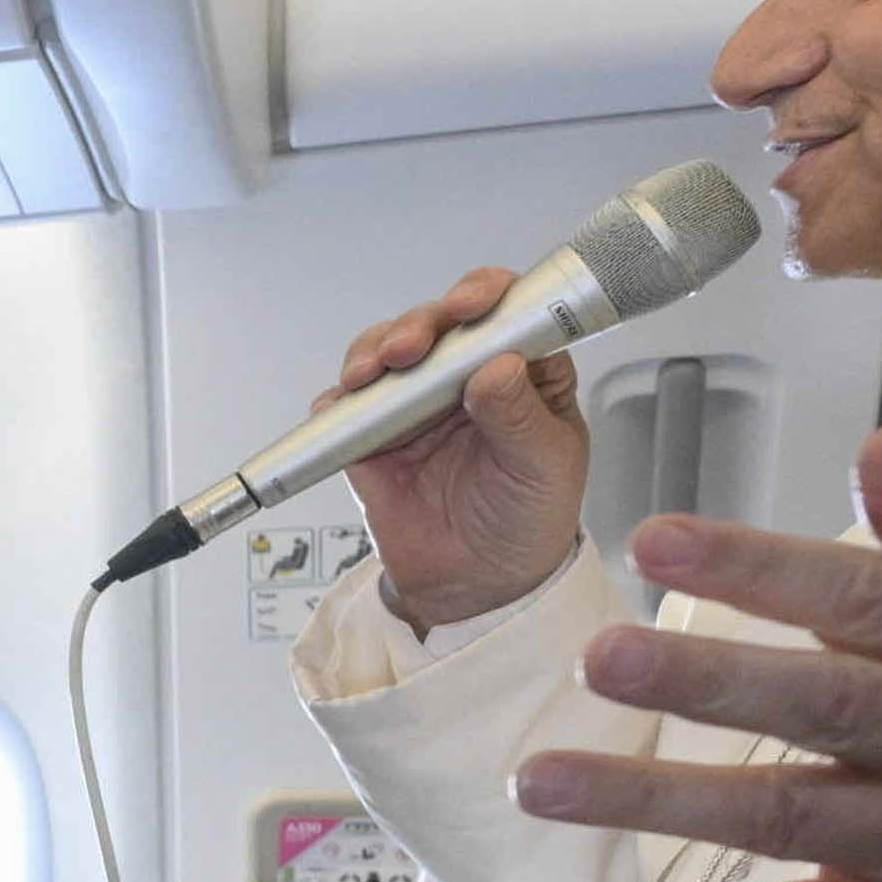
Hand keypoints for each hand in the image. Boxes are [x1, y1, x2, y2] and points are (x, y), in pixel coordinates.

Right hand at [321, 266, 599, 632]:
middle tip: (411, 348)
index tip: (470, 306)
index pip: (507, 310)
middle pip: (438, 322)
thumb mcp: (544, 469)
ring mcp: (415, 401)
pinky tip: (344, 403)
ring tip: (372, 372)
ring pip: (387, 350)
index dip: (486, 295)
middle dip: (420, 324)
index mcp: (523, 372)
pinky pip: (345, 405)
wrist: (476, 586)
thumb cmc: (526, 520)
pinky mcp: (372, 434)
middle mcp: (466, 375)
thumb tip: (498, 366)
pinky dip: (338, 400)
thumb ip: (522, 417)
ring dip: (375, 351)